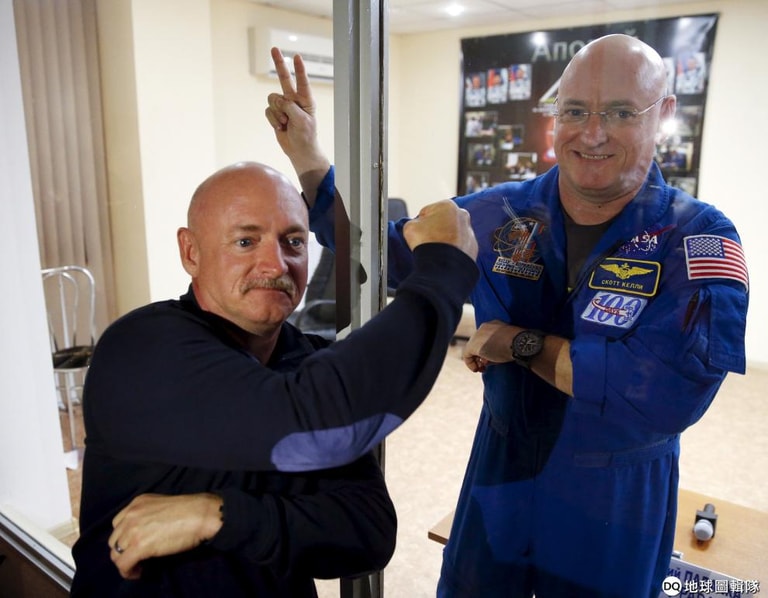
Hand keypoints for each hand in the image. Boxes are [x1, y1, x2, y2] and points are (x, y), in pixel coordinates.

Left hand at [109, 493, 222, 579]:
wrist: (200, 514)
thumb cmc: (189, 510)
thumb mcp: (162, 507)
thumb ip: (150, 516)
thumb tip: (148, 533)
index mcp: (137, 503)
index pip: (118, 524)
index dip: (125, 537)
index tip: (135, 544)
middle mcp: (131, 515)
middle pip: (114, 540)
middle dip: (123, 550)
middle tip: (137, 557)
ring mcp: (133, 530)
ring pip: (116, 554)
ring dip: (125, 562)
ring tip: (138, 566)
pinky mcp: (139, 545)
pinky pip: (123, 564)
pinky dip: (128, 572)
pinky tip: (138, 573)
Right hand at [264, 47, 329, 175]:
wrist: (299, 150)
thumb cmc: (306, 135)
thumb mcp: (302, 121)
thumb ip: (290, 107)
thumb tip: (278, 100)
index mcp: (306, 100)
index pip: (302, 82)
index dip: (299, 70)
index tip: (297, 57)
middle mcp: (294, 99)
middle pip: (284, 79)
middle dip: (279, 64)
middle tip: (274, 48)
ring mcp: (284, 106)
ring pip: (273, 99)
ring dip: (277, 113)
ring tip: (286, 123)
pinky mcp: (275, 114)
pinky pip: (268, 110)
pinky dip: (273, 119)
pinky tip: (280, 127)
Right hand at [403, 200, 477, 259]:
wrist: (442, 266)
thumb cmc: (427, 243)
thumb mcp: (410, 226)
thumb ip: (414, 222)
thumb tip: (418, 226)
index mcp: (447, 205)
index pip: (427, 212)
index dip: (420, 223)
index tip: (419, 232)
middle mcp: (462, 215)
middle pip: (442, 221)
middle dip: (435, 229)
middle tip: (427, 241)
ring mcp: (469, 231)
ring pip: (452, 233)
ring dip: (445, 239)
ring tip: (436, 249)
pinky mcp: (473, 246)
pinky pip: (460, 246)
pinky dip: (453, 250)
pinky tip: (445, 256)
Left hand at [462, 320, 515, 371]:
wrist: (518, 343)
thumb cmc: (518, 344)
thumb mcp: (510, 342)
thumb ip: (500, 346)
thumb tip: (491, 356)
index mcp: (494, 324)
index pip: (486, 337)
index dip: (487, 349)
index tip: (492, 358)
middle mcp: (484, 327)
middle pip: (478, 343)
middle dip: (481, 355)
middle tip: (486, 364)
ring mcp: (477, 336)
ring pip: (472, 348)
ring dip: (476, 360)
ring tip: (483, 368)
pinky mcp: (473, 345)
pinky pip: (467, 355)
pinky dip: (470, 364)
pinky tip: (477, 369)